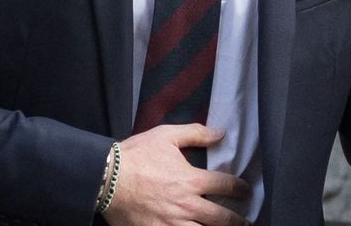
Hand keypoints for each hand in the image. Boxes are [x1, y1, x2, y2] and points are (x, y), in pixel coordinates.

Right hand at [102, 124, 251, 225]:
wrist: (105, 178)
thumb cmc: (135, 155)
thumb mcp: (166, 136)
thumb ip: (196, 133)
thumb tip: (220, 133)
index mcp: (191, 180)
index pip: (226, 186)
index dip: (240, 188)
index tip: (245, 190)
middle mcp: (187, 205)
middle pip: (223, 218)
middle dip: (237, 220)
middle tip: (244, 221)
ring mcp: (173, 224)